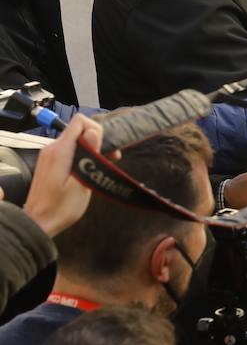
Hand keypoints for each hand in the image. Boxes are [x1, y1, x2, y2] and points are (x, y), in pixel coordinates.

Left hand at [21, 114, 103, 238]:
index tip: (105, 150)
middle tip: (110, 160)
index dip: (97, 130)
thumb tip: (94, 132)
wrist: (38, 222)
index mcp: (61, 151)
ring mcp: (50, 155)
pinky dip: (82, 156)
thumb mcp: (81, 183)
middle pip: (79, 130)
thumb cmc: (62, 207)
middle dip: (98, 141)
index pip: (80, 122)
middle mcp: (53, 148)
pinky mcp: (50, 163)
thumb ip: (88, 155)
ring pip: (76, 141)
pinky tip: (89, 171)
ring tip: (102, 167)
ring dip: (91, 150)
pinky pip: (69, 150)